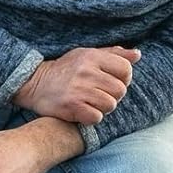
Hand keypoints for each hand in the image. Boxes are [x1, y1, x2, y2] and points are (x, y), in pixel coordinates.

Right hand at [13, 46, 140, 123]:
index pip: (126, 69)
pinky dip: (92, 117)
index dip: (124, 78)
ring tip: (91, 102)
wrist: (34, 83)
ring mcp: (78, 89)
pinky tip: (83, 111)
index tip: (112, 81)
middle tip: (100, 94)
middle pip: (120, 90)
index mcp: (92, 56)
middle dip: (113, 95)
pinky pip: (96, 117)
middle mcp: (86, 71)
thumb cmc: (67, 69)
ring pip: (110, 105)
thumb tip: (137, 55)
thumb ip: (114, 54)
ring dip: (103, 108)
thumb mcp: (88, 55)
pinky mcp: (71, 106)